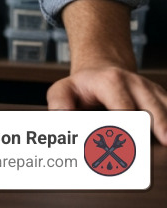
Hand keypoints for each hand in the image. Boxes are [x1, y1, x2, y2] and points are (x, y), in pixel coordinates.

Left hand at [47, 67, 166, 144]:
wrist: (101, 70)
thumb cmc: (82, 86)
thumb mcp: (63, 89)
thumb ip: (59, 103)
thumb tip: (63, 118)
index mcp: (110, 82)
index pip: (124, 108)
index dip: (127, 126)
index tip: (128, 142)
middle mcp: (136, 84)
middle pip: (153, 111)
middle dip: (157, 128)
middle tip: (158, 146)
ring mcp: (152, 91)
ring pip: (166, 110)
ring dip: (166, 128)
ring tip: (165, 143)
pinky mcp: (162, 99)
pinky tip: (166, 138)